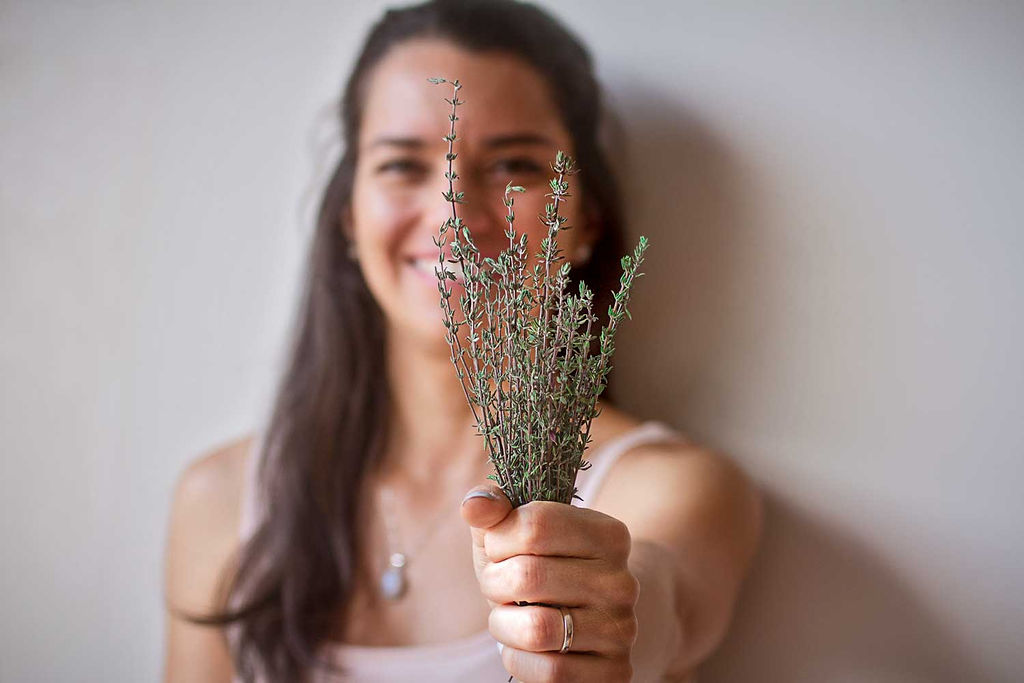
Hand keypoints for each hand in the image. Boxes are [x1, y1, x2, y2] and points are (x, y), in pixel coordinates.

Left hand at [461, 485, 639, 681]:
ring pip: (537, 629)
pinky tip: (525, 649)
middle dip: (495, 583)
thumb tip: (475, 506)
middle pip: (528, 576)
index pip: (533, 525)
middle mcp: (622, 581)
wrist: (580, 621)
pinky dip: (519, 660)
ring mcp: (622, 629)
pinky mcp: (614, 672)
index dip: (499, 540)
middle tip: (500, 587)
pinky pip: (550, 672)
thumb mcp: (512, 531)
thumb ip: (492, 507)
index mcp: (608, 534)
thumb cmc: (537, 567)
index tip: (500, 549)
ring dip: (503, 626)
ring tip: (510, 618)